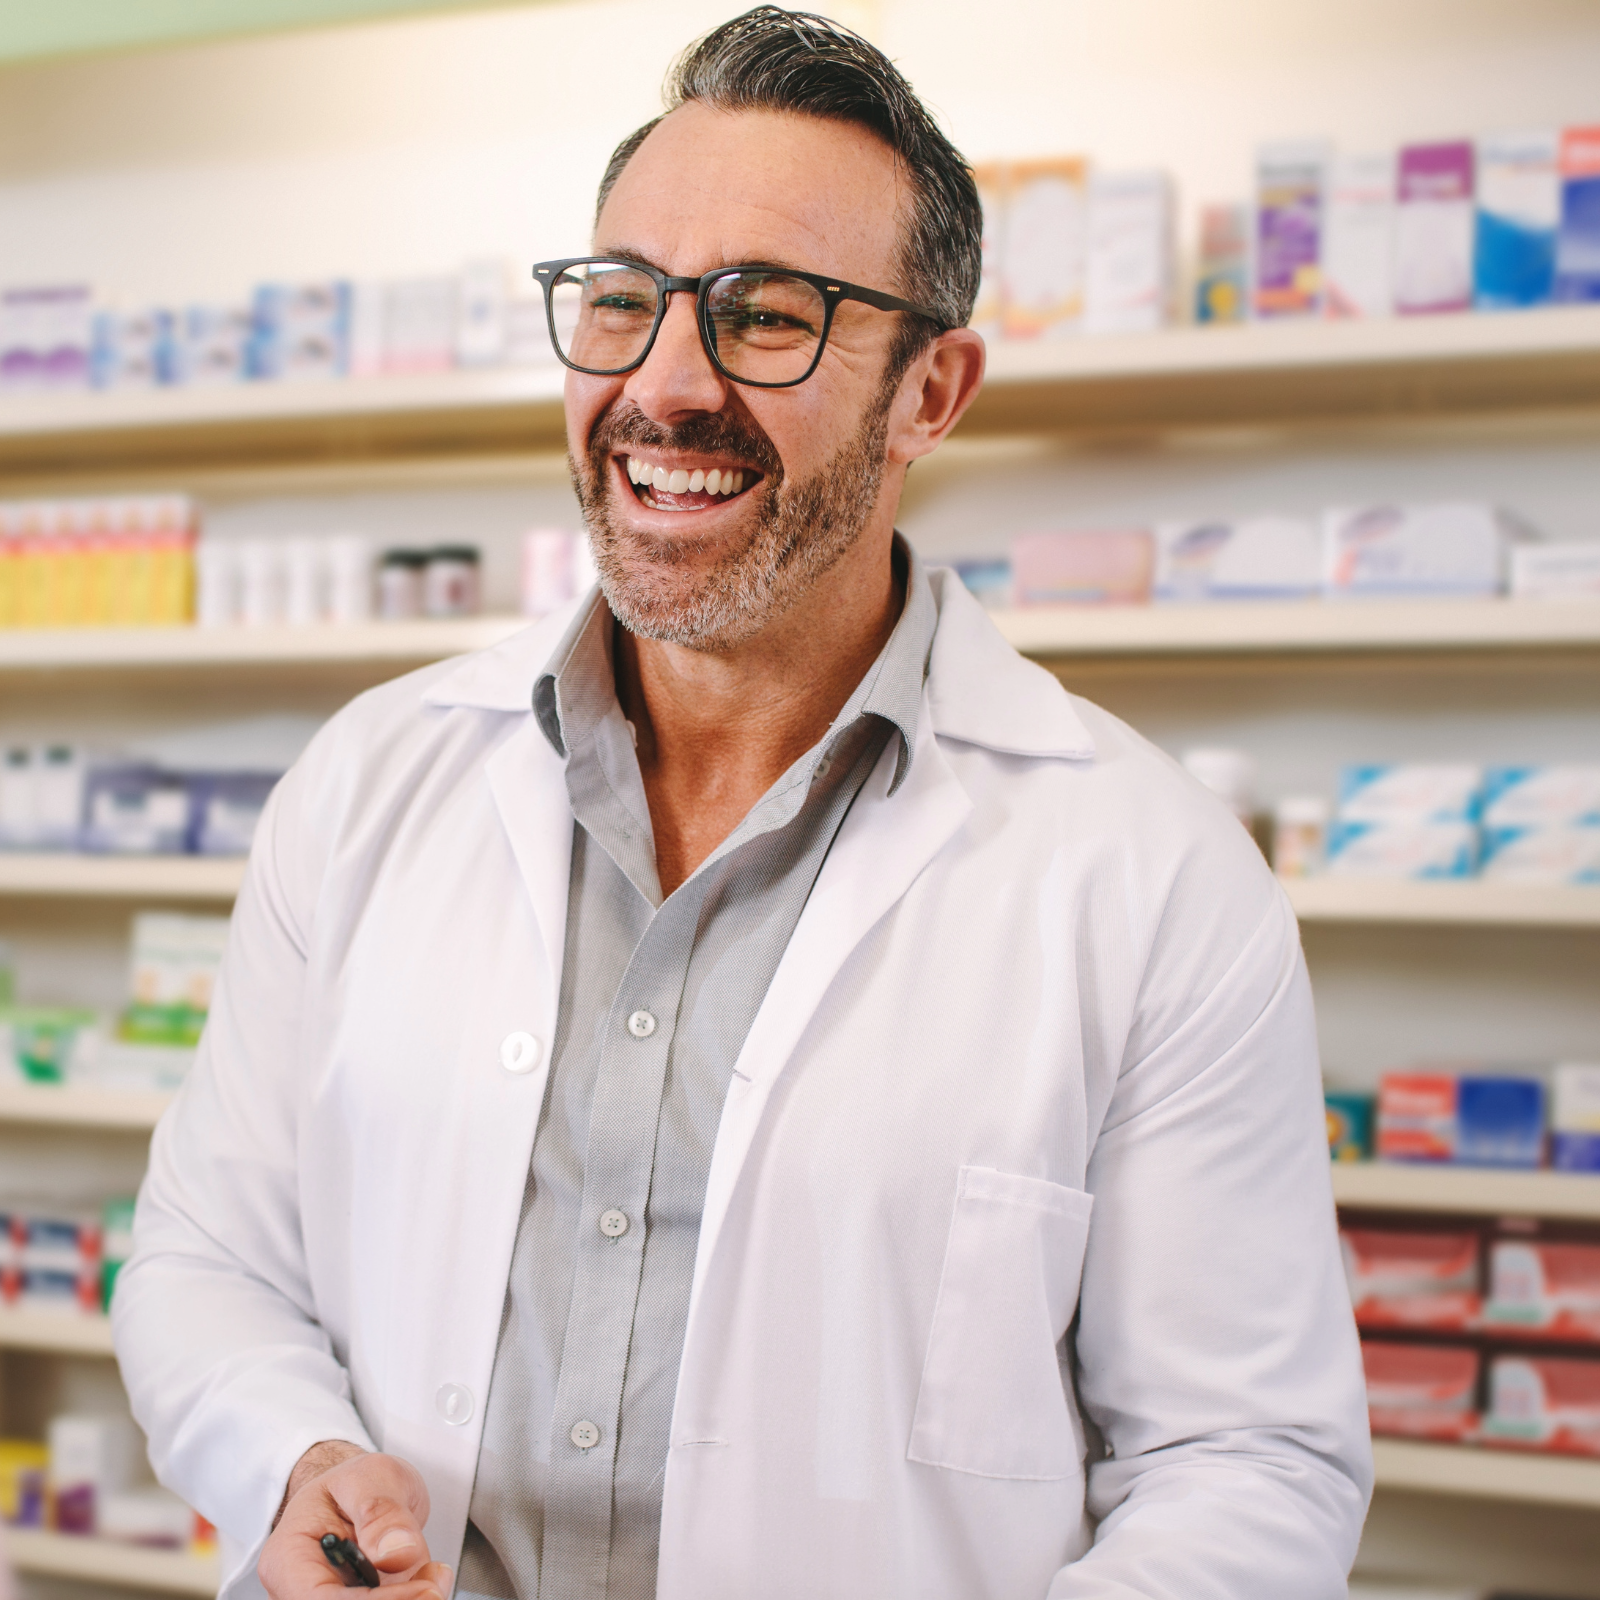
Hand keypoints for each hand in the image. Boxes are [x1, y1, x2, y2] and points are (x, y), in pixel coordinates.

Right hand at [259, 1443, 451, 1599]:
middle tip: (434, 1586)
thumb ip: (380, 1510)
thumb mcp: (369, 1476)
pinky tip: (431, 1577)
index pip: (321, 1599)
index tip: (419, 1589)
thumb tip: (394, 1552)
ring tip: (435, 1574)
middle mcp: (305, 1591)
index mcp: (290, 1560)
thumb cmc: (352, 1483)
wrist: (359, 1492)